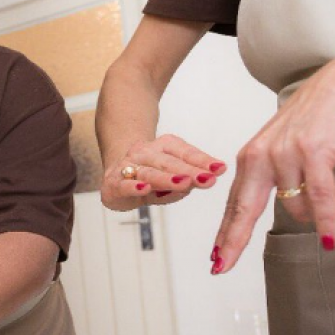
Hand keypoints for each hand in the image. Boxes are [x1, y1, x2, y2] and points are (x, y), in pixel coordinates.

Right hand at [101, 135, 226, 210]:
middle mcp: (145, 153)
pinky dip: (134, 186)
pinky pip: (124, 185)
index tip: (220, 169)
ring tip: (184, 183)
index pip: (186, 153)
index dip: (203, 161)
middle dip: (190, 171)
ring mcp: (128, 167)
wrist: (115, 173)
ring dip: (167, 178)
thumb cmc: (150, 174)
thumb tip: (205, 179)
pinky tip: (144, 188)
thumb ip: (189, 177)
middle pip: (170, 162)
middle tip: (207, 179)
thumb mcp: (174, 174)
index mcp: (164, 146)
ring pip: (150, 173)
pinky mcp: (114, 184)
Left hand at [213, 58, 334, 273]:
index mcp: (251, 158)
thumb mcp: (281, 147)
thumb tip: (274, 211)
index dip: (225, 233)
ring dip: (309, 216)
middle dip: (232, 241)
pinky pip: (320, 195)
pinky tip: (330, 239)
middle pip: (243, 209)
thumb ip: (270, 177)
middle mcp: (262, 157)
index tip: (215, 258)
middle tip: (221, 266)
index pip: (234, 203)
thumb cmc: (312, 117)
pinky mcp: (315, 150)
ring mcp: (287, 154)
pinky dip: (327, 219)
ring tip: (322, 214)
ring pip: (294, 205)